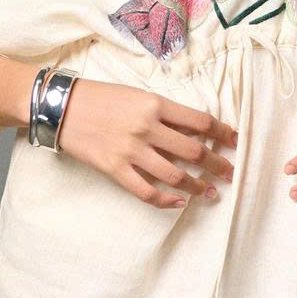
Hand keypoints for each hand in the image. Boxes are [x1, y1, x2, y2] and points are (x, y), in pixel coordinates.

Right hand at [55, 79, 236, 208]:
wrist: (62, 106)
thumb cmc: (100, 96)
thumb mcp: (137, 94)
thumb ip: (163, 111)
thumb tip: (192, 128)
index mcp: (155, 104)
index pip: (200, 121)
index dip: (222, 132)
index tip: (234, 141)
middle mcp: (147, 127)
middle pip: (194, 151)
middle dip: (217, 165)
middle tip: (230, 174)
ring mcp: (131, 150)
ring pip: (175, 175)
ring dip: (197, 187)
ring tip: (210, 193)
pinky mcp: (115, 169)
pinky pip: (146, 191)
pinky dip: (166, 200)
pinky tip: (178, 203)